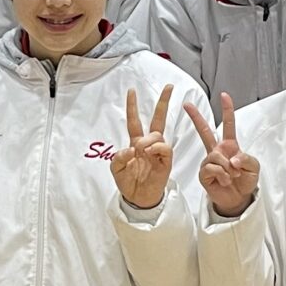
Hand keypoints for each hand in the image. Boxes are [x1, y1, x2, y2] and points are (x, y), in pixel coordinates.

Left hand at [109, 87, 174, 210]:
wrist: (137, 199)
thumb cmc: (128, 183)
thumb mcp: (115, 168)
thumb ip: (119, 156)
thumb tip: (132, 148)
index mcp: (135, 143)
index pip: (134, 121)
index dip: (132, 106)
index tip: (132, 91)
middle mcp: (148, 145)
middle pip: (157, 119)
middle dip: (163, 103)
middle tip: (169, 87)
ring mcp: (158, 152)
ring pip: (158, 134)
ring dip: (148, 140)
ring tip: (141, 151)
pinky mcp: (166, 161)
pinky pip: (165, 147)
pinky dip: (156, 147)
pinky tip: (149, 153)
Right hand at [182, 90, 259, 219]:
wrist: (239, 199)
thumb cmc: (245, 180)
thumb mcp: (254, 167)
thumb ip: (246, 159)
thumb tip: (232, 158)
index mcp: (229, 146)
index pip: (228, 125)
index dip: (227, 110)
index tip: (224, 96)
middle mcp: (217, 151)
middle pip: (204, 131)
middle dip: (195, 117)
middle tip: (187, 104)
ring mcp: (209, 162)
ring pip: (215, 156)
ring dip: (228, 167)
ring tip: (232, 175)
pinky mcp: (204, 173)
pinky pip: (212, 168)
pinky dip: (222, 175)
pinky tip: (225, 180)